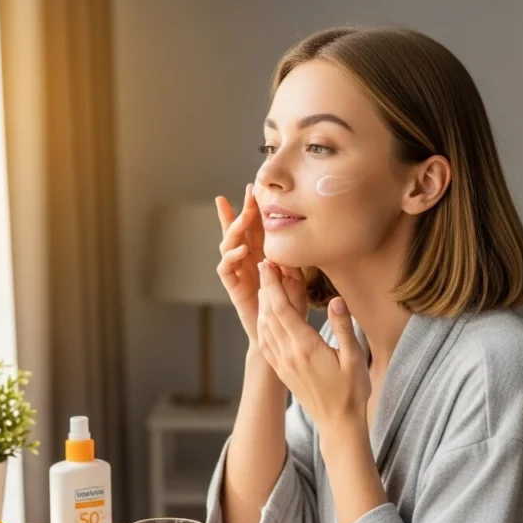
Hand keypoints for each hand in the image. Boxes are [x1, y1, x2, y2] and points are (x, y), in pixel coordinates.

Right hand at [216, 186, 307, 346]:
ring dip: (235, 230)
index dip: (252, 207)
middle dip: (240, 211)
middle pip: (238, 230)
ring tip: (244, 218)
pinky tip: (241, 250)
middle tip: (246, 195)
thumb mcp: (296, 278)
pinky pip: (225, 268)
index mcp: (261, 254)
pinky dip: (231, 257)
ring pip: (228, 244)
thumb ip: (292, 259)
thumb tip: (294, 236)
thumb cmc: (289, 307)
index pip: (254, 226)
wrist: (279, 335)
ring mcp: (238, 272)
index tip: (254, 187)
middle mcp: (246, 260)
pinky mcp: (233, 287)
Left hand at [256, 261, 370, 434]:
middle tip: (263, 264)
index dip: (273, 284)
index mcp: (305, 347)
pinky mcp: (282, 370)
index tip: (268, 263)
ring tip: (264, 284)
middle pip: (269, 313)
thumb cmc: (351, 391)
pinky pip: (265, 342)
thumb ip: (343, 327)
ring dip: (262, 303)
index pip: (282, 309)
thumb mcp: (355, 358)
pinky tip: (265, 314)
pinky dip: (262, 323)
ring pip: (264, 327)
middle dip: (265, 287)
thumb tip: (336, 300)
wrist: (337, 423)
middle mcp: (288, 354)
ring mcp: (282, 363)